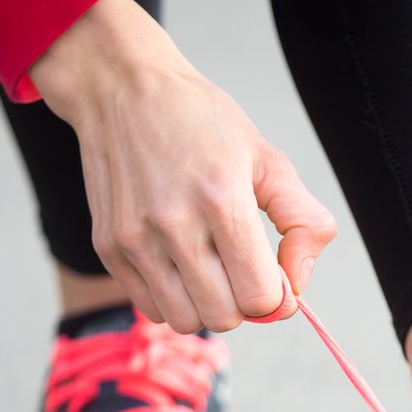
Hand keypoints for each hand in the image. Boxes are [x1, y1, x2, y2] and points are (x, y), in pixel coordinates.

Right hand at [29, 0, 337, 332]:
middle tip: (241, 268)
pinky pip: (151, 308)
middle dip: (243, 302)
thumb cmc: (201, 123)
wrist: (122, 90)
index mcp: (222, 200)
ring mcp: (135, 240)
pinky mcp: (108, 247)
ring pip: (186, 321)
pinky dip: (173, 299)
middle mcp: (174, 225)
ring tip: (209, 269)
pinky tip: (178, 264)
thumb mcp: (269, 159)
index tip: (272, 271)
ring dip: (206, 305)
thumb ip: (303, 223)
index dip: (276, 294)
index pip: (260, 296)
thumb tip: (296, 286)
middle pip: (225, 316)